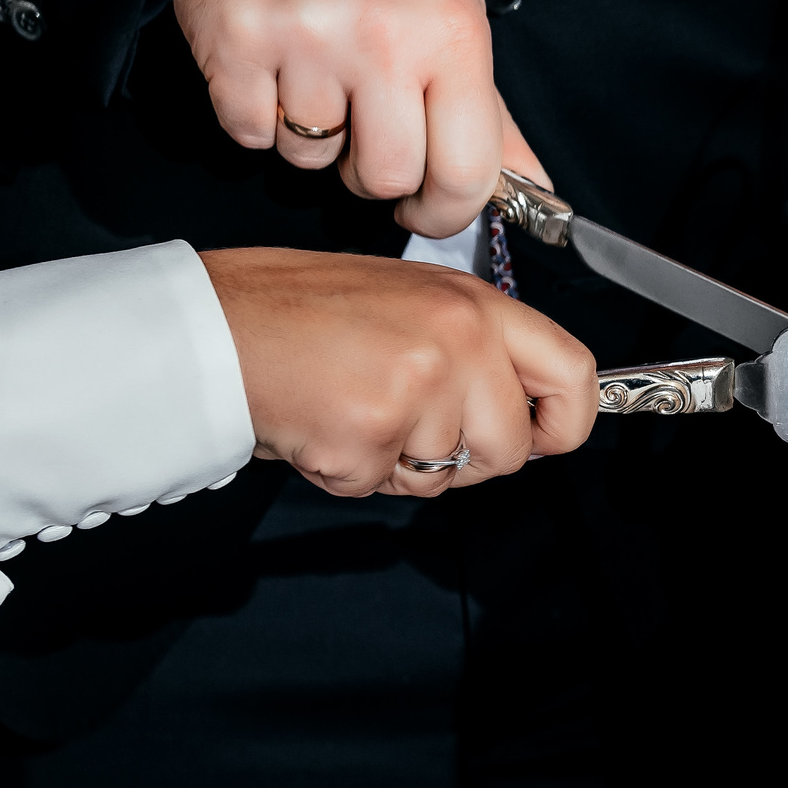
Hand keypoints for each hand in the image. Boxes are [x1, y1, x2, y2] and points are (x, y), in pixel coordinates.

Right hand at [175, 0, 549, 237]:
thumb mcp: (452, 13)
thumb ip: (489, 112)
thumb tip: (534, 190)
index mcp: (453, 32)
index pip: (467, 170)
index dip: (446, 211)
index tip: (426, 210)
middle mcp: (385, 35)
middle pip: (386, 177)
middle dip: (372, 174)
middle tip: (364, 131)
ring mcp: (307, 38)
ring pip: (310, 159)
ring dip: (311, 135)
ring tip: (315, 73)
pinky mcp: (235, 42)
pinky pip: (250, 133)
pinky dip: (256, 115)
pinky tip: (270, 65)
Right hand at [201, 249, 597, 497]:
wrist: (213, 325)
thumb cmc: (303, 311)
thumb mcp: (412, 301)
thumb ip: (475, 349)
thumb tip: (522, 411)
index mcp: (474, 305)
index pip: (574, 372)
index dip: (565, 422)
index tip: (544, 439)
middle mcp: (458, 342)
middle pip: (511, 448)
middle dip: (466, 459)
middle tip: (409, 425)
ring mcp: (415, 391)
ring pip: (443, 475)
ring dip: (397, 462)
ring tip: (350, 406)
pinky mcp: (367, 437)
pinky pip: (381, 486)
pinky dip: (347, 471)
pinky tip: (319, 424)